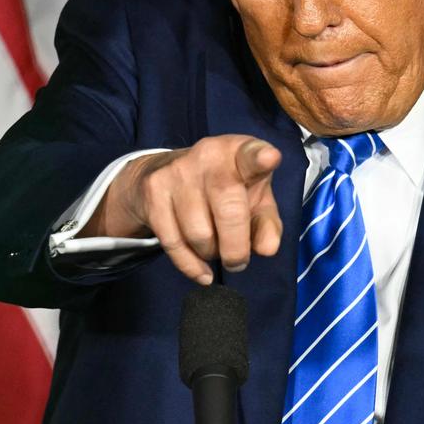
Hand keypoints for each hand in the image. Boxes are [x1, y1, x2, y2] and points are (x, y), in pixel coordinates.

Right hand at [81, 135, 282, 283]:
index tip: (270, 158)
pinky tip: (202, 271)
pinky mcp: (153, 191)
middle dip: (236, 248)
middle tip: (238, 261)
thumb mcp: (254, 199)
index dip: (260, 158)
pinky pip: (173, 243)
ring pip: (199, 234)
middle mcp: (208, 155)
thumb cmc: (224, 188)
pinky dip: (191, 265)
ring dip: (210, 254)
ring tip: (214, 248)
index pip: (251, 154)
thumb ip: (267, 223)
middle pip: (228, 210)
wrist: (163, 172)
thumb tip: (267, 248)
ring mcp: (177, 172)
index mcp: (239, 152)